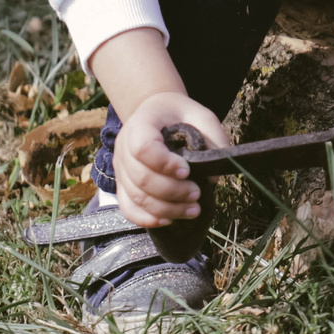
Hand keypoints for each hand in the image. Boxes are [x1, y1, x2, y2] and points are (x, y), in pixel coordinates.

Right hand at [112, 87, 229, 229]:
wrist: (155, 112)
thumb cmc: (178, 115)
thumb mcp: (201, 116)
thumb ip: (213, 139)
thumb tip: (213, 178)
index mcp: (140, 125)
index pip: (143, 147)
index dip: (164, 163)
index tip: (187, 170)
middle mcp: (123, 147)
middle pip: (140, 177)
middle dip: (172, 191)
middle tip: (196, 194)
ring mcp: (120, 168)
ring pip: (136, 197)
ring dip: (165, 209)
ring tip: (192, 210)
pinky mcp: (122, 185)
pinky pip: (128, 208)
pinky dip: (146, 219)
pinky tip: (168, 220)